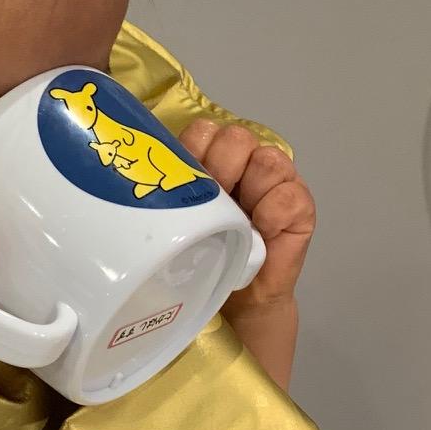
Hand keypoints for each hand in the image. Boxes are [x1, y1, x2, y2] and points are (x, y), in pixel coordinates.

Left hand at [181, 119, 315, 377]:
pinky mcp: (301, 205)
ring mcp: (278, 180)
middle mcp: (247, 161)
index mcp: (214, 157)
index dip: (194, 153)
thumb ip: (169, 191)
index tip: (184, 185)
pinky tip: (260, 232)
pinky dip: (271, 213)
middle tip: (212, 204)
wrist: (237, 299)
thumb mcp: (181, 219)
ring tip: (238, 221)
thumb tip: (130, 175)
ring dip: (248, 191)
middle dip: (220, 169)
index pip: (204, 130)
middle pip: (236, 138)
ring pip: (266, 160)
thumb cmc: (205, 254)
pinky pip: (288, 195)